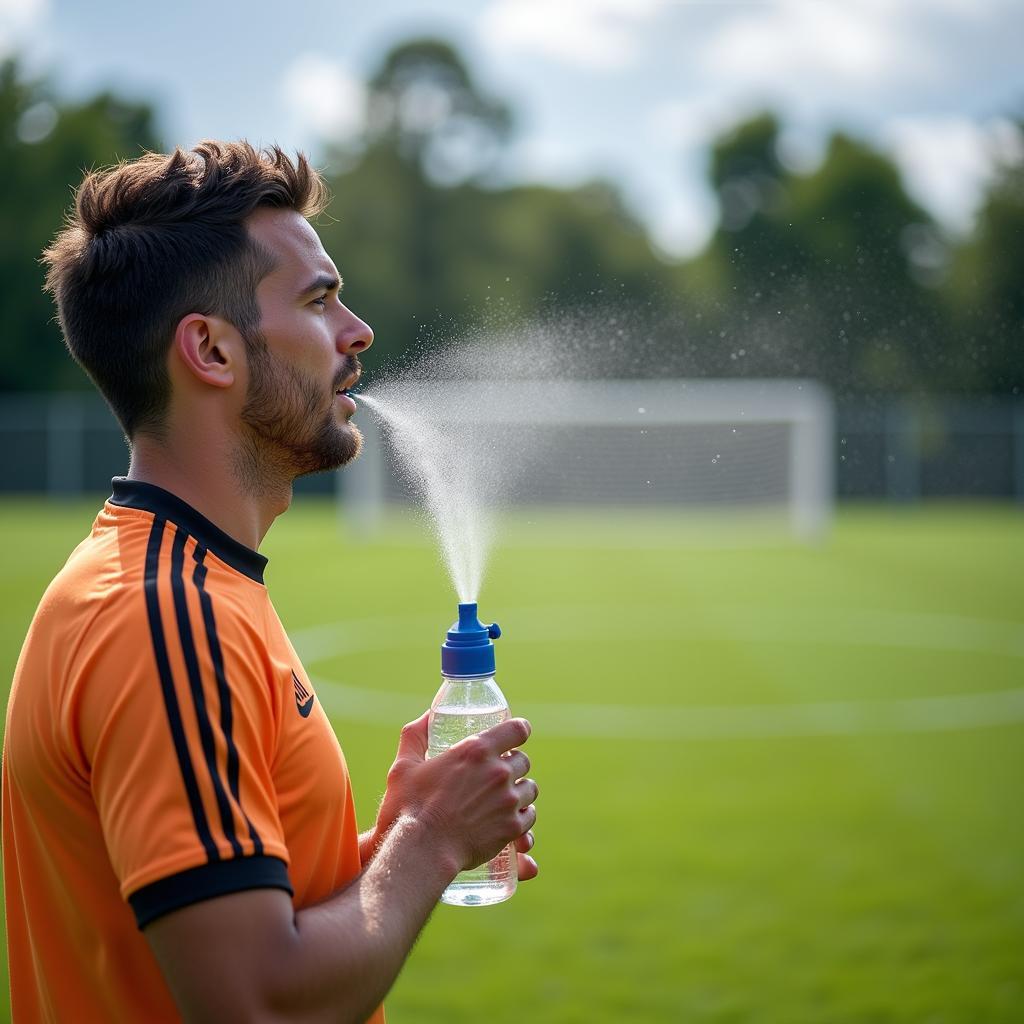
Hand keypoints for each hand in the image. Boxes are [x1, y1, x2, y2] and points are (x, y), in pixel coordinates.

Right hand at [373, 711, 538, 874]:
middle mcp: (498, 771)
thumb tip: (426, 716)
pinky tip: (508, 819)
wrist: (421, 852)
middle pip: (524, 760)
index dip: (519, 731)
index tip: (516, 736)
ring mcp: (508, 800)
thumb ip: (415, 736)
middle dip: (514, 764)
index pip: (517, 729)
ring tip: (505, 799)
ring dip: (520, 791)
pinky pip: (529, 816)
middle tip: (498, 774)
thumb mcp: (404, 766)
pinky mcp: (512, 827)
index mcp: (476, 750)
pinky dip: (522, 817)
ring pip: (530, 789)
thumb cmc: (408, 808)